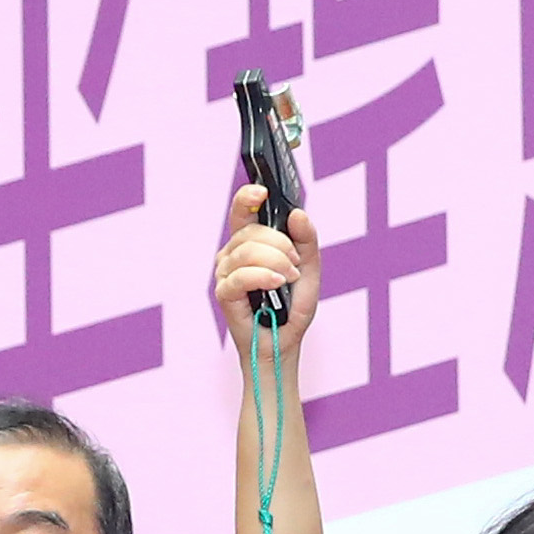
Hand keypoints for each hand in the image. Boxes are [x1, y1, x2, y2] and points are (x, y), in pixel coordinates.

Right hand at [208, 179, 322, 354]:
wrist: (284, 343)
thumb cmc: (291, 308)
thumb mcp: (309, 269)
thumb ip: (306, 240)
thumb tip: (297, 213)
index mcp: (250, 243)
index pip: (242, 210)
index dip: (248, 196)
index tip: (262, 191)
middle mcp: (233, 254)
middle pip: (250, 231)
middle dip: (279, 244)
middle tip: (296, 264)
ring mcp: (225, 273)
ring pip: (246, 251)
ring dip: (275, 262)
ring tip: (289, 278)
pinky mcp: (223, 293)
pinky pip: (240, 276)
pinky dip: (262, 277)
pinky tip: (276, 284)